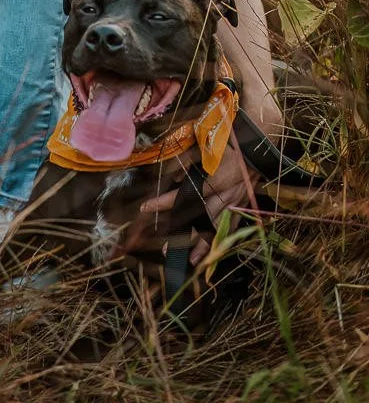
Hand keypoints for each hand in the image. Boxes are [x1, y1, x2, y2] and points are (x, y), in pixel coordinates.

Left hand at [141, 136, 259, 264]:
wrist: (257, 145)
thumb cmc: (228, 141)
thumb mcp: (204, 145)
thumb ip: (187, 162)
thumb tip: (175, 179)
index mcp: (214, 180)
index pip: (183, 196)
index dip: (163, 203)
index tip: (146, 208)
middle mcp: (225, 195)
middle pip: (199, 220)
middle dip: (183, 236)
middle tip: (166, 250)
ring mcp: (236, 203)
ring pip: (217, 229)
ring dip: (204, 245)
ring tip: (191, 261)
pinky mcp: (243, 205)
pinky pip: (232, 227)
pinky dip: (223, 240)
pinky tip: (215, 252)